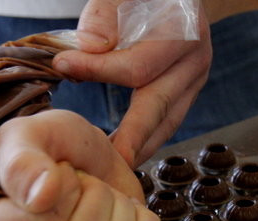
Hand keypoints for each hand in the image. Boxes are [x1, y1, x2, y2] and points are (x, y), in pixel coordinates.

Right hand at [0, 109, 161, 220]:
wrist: (73, 167)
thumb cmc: (42, 153)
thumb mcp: (26, 136)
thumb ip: (22, 160)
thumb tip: (41, 196)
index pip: (44, 220)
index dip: (68, 186)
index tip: (59, 171)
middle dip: (99, 198)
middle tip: (86, 184)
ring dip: (123, 215)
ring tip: (104, 200)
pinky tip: (127, 218)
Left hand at [53, 0, 212, 166]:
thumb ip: (106, 14)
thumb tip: (89, 48)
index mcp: (183, 33)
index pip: (137, 65)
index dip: (97, 68)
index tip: (62, 66)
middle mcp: (195, 62)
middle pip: (158, 107)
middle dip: (131, 138)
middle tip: (107, 161)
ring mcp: (195, 82)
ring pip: (167, 123)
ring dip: (140, 148)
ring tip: (113, 168)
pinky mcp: (188, 93)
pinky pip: (167, 122)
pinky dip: (146, 140)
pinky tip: (126, 153)